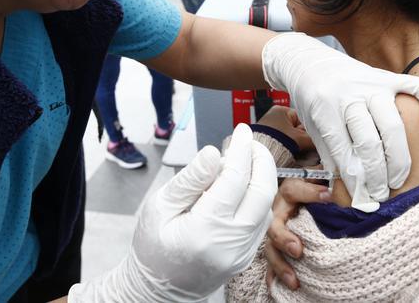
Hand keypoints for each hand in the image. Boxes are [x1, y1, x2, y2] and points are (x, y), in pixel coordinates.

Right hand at [68, 124, 277, 301]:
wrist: (157, 289)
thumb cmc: (152, 247)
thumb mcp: (160, 207)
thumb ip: (190, 179)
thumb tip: (214, 152)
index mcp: (205, 230)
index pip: (235, 179)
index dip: (241, 150)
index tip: (240, 131)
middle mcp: (231, 244)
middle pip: (262, 192)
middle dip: (261, 160)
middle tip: (249, 142)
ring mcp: (242, 253)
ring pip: (266, 205)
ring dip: (261, 177)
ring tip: (242, 160)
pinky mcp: (246, 256)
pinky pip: (261, 220)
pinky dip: (256, 196)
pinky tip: (241, 184)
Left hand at [262, 33, 418, 211]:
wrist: (309, 64)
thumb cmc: (311, 101)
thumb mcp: (312, 127)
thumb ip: (331, 154)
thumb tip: (350, 187)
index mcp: (325, 109)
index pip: (344, 151)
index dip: (355, 178)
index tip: (363, 197)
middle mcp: (349, 96)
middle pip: (370, 141)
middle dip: (377, 174)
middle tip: (381, 193)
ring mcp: (371, 84)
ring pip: (393, 123)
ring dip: (398, 157)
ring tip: (397, 179)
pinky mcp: (387, 77)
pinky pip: (417, 88)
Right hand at [265, 178, 332, 289]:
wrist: (311, 196)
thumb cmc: (320, 190)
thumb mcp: (327, 184)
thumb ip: (337, 188)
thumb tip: (352, 196)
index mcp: (291, 192)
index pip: (294, 190)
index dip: (308, 193)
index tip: (328, 197)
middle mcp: (279, 211)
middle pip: (275, 224)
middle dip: (284, 238)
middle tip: (298, 250)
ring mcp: (277, 230)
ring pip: (271, 248)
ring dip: (281, 264)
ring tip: (294, 281)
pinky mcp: (278, 246)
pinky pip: (271, 263)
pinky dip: (274, 275)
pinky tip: (277, 286)